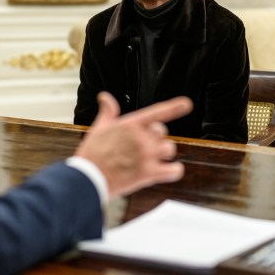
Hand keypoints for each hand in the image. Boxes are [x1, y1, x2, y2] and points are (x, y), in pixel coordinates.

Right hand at [74, 92, 192, 198]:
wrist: (88, 178)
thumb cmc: (92, 153)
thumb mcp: (99, 128)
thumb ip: (108, 112)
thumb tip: (105, 96)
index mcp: (130, 124)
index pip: (157, 112)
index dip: (174, 107)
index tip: (187, 103)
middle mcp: (141, 137)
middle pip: (163, 133)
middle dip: (157, 139)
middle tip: (143, 149)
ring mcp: (146, 155)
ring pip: (170, 149)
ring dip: (164, 155)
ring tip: (150, 161)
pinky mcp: (149, 173)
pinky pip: (175, 170)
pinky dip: (174, 171)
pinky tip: (167, 172)